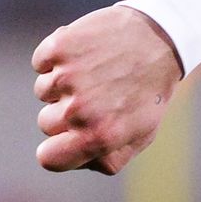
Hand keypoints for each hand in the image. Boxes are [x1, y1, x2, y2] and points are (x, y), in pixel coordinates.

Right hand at [32, 4, 185, 174]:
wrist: (159, 38)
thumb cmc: (149, 91)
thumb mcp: (142, 133)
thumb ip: (109, 157)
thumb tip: (78, 163)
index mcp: (100, 136)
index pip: (49, 159)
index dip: (55, 151)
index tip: (64, 139)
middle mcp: (80, 110)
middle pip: (46, 124)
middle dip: (65, 114)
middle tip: (98, 95)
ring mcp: (67, 77)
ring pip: (43, 92)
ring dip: (63, 84)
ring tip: (97, 72)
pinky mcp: (59, 48)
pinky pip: (40, 63)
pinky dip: (57, 59)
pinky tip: (86, 53)